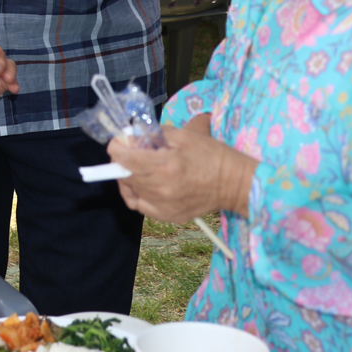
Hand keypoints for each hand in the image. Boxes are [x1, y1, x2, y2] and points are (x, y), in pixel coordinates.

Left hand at [108, 126, 256, 223]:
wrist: (235, 184)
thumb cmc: (211, 155)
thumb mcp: (183, 136)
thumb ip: (154, 135)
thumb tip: (131, 136)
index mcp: (164, 166)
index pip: (124, 159)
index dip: (116, 148)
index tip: (117, 143)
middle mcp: (161, 188)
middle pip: (125, 175)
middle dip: (122, 161)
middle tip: (129, 153)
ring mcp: (164, 206)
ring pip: (130, 191)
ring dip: (128, 178)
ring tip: (137, 169)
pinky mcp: (169, 216)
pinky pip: (141, 206)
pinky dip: (137, 195)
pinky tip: (145, 185)